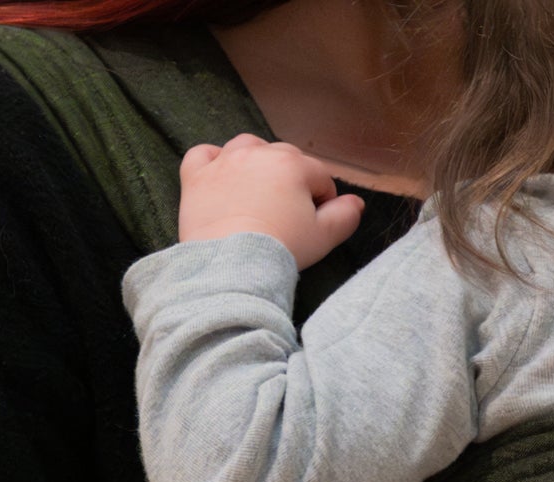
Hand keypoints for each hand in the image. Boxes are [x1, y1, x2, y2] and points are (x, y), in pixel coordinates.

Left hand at [178, 133, 365, 268]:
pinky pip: (203, 154)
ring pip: (247, 147)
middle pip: (284, 158)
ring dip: (256, 162)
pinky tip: (220, 177)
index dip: (322, 200)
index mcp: (293, 165)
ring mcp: (224, 160)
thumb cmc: (282, 249)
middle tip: (288, 215)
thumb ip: (345, 216)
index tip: (315, 223)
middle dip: (291, 180)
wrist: (232, 263)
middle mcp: (259, 153)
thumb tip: (357, 203)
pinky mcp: (196, 174)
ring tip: (258, 192)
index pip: (319, 176)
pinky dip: (213, 161)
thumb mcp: (324, 237)